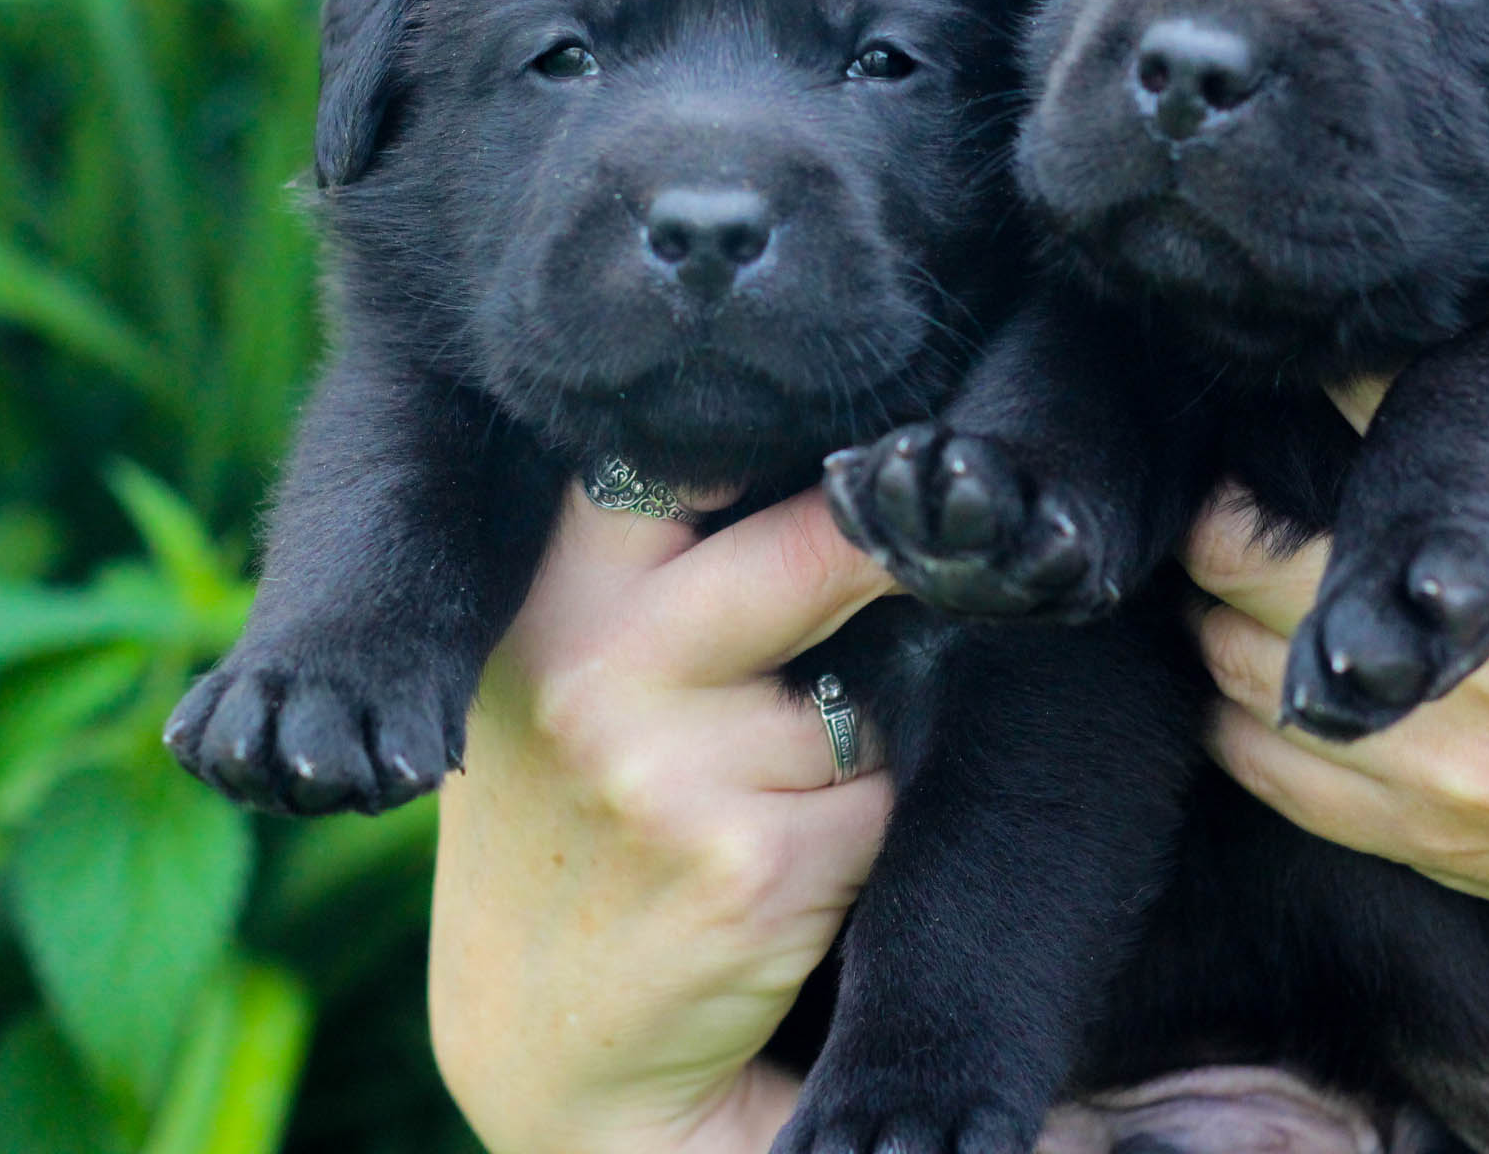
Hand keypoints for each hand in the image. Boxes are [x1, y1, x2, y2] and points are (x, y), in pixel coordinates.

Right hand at [429, 483, 898, 1153]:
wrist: (546, 1055)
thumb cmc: (568, 835)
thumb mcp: (545, 685)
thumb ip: (633, 580)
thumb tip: (821, 468)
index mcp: (542, 608)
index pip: (662, 462)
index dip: (761, 434)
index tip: (844, 444)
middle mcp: (595, 672)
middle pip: (809, 549)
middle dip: (885, 542)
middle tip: (947, 530)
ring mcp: (673, 771)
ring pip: (865, 696)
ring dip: (867, 733)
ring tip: (778, 791)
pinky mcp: (755, 867)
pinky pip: (883, 800)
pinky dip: (873, 828)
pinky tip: (797, 870)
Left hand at [1185, 381, 1488, 1148]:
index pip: (1363, 410)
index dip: (1310, 369)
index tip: (1298, 351)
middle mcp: (1468, 652)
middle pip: (1242, 542)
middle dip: (1234, 491)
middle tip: (1253, 463)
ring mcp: (1435, 760)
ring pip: (1223, 654)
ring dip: (1224, 600)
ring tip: (1263, 558)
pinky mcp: (1428, 838)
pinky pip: (1256, 759)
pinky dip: (1236, 703)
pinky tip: (1272, 662)